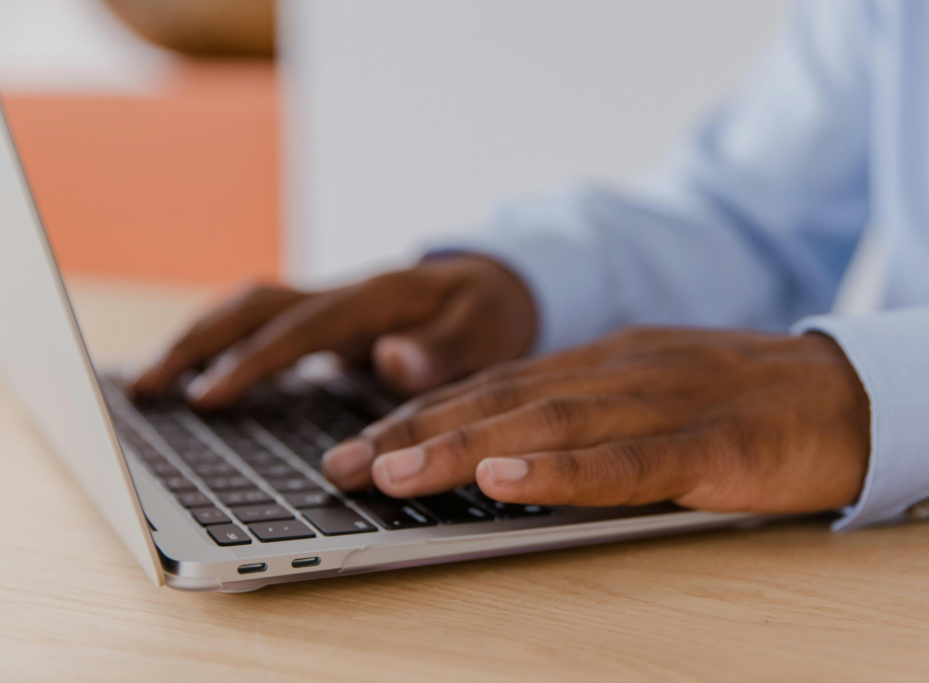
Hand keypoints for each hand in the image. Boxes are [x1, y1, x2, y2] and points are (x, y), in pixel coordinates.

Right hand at [130, 256, 536, 407]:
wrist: (495, 287)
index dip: (254, 361)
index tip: (207, 396)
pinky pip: (263, 324)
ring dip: (198, 338)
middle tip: (147, 388)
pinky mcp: (327, 322)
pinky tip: (196, 371)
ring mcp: (332, 305)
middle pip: (257, 306)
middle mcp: (345, 294)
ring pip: (250, 308)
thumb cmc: (492, 316)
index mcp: (379, 298)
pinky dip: (222, 342)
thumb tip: (390, 358)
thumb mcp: (488, 336)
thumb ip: (444, 352)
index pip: (303, 327)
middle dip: (199, 343)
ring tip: (150, 381)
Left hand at [322, 328, 869, 513]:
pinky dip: (564, 471)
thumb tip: (504, 449)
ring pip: (549, 423)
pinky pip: (630, 461)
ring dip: (464, 448)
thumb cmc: (739, 405)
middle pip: (500, 401)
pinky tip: (509, 480)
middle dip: (414, 433)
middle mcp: (617, 372)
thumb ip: (583, 416)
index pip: (492, 387)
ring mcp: (663, 403)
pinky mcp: (712, 446)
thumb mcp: (646, 397)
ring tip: (394, 473)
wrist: (851, 393)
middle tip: (342, 467)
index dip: (418, 416)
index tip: (357, 447)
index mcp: (599, 363)